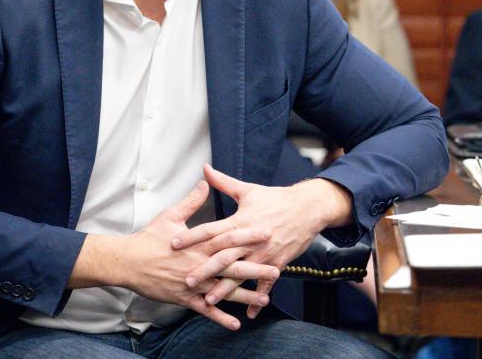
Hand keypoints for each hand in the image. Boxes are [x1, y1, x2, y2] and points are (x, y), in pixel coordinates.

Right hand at [70, 180, 279, 329]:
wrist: (128, 262)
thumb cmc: (149, 238)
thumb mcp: (170, 215)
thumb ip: (192, 201)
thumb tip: (205, 181)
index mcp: (199, 244)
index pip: (229, 238)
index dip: (249, 235)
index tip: (267, 232)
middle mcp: (199, 264)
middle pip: (232, 266)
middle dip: (256, 268)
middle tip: (277, 268)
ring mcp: (193, 283)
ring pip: (224, 291)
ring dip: (245, 296)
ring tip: (266, 298)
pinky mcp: (185, 298)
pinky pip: (206, 310)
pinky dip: (221, 317)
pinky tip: (237, 324)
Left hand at [171, 164, 352, 317]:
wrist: (307, 209)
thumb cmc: (275, 198)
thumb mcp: (248, 189)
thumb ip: (223, 182)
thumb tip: (205, 169)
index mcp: (241, 220)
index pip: (212, 230)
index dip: (192, 236)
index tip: (174, 244)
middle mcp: (250, 239)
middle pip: (223, 256)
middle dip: (205, 269)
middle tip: (186, 280)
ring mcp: (264, 253)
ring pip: (241, 274)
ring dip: (226, 288)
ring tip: (209, 300)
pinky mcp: (277, 263)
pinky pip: (266, 283)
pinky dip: (259, 298)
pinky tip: (250, 313)